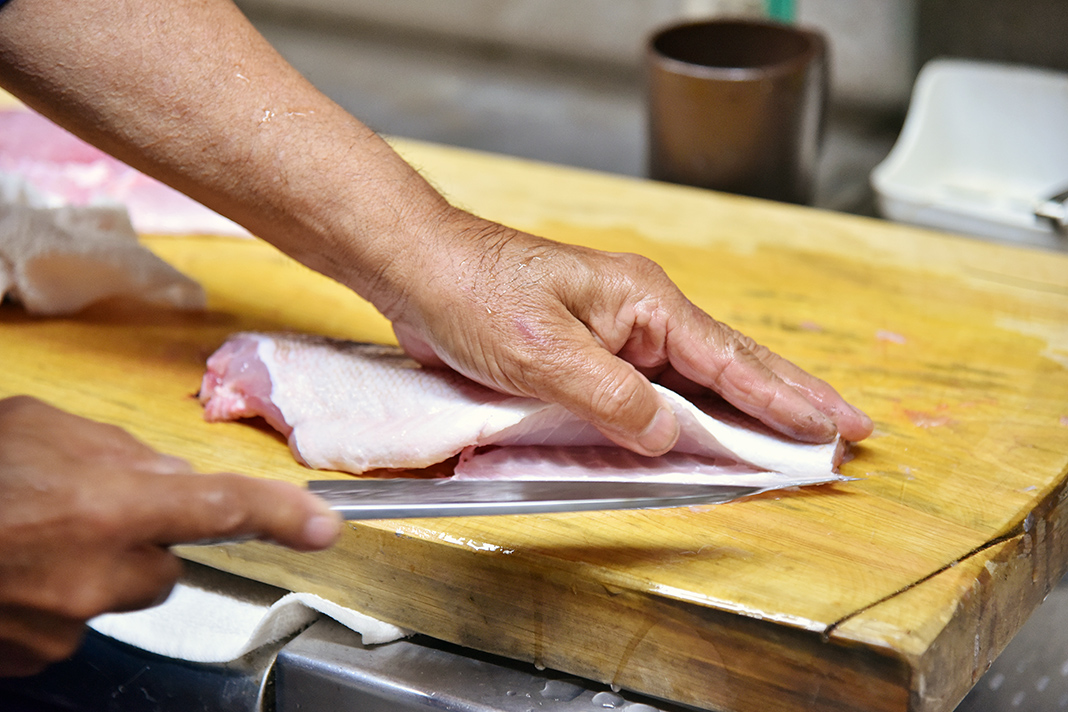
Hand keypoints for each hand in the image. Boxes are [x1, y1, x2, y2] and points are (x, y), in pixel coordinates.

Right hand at [0, 396, 339, 676]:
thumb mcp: (40, 429)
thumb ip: (119, 451)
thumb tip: (172, 474)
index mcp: (110, 507)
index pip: (220, 510)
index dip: (279, 517)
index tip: (324, 528)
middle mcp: (99, 576)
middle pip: (164, 564)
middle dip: (140, 538)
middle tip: (77, 509)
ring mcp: (65, 626)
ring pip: (116, 594)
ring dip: (90, 566)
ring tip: (27, 533)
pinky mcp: (37, 658)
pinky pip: (70, 621)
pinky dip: (51, 595)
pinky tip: (10, 564)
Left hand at [389, 214, 873, 455]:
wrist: (423, 272)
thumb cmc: (476, 293)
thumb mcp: (544, 351)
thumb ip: (611, 397)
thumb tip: (667, 435)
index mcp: (643, 302)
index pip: (730, 360)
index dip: (785, 398)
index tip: (835, 426)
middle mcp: (641, 314)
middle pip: (731, 365)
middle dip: (790, 399)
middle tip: (846, 428)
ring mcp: (619, 332)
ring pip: (697, 379)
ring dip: (746, 411)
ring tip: (796, 436)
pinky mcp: (593, 352)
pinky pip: (656, 389)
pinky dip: (690, 414)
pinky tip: (707, 433)